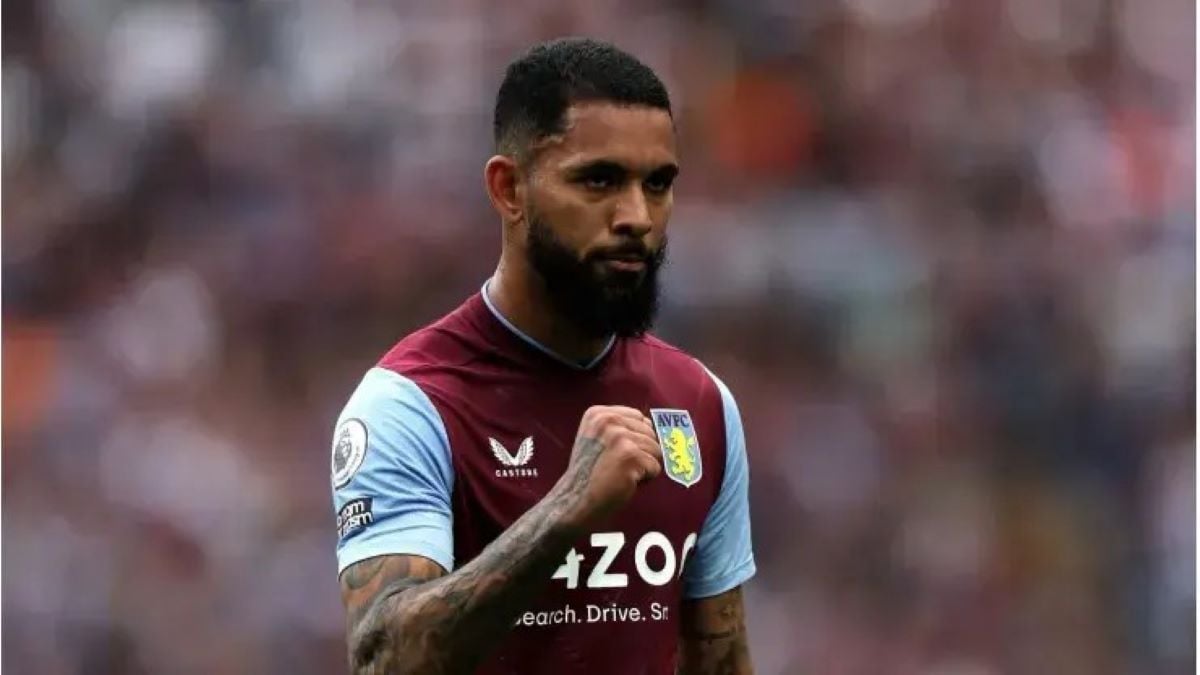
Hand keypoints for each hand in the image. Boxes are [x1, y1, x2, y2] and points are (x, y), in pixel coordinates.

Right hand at [550, 405, 661, 529]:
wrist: (577, 500)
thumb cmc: (590, 473)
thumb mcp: (596, 438)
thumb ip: (619, 426)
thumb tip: (650, 424)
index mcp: (598, 414)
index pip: (639, 417)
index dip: (635, 438)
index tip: (615, 453)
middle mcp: (608, 420)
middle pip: (649, 432)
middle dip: (641, 452)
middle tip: (617, 466)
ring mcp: (619, 436)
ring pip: (655, 449)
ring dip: (644, 466)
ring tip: (621, 473)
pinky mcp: (630, 455)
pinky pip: (655, 466)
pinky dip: (646, 479)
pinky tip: (625, 481)